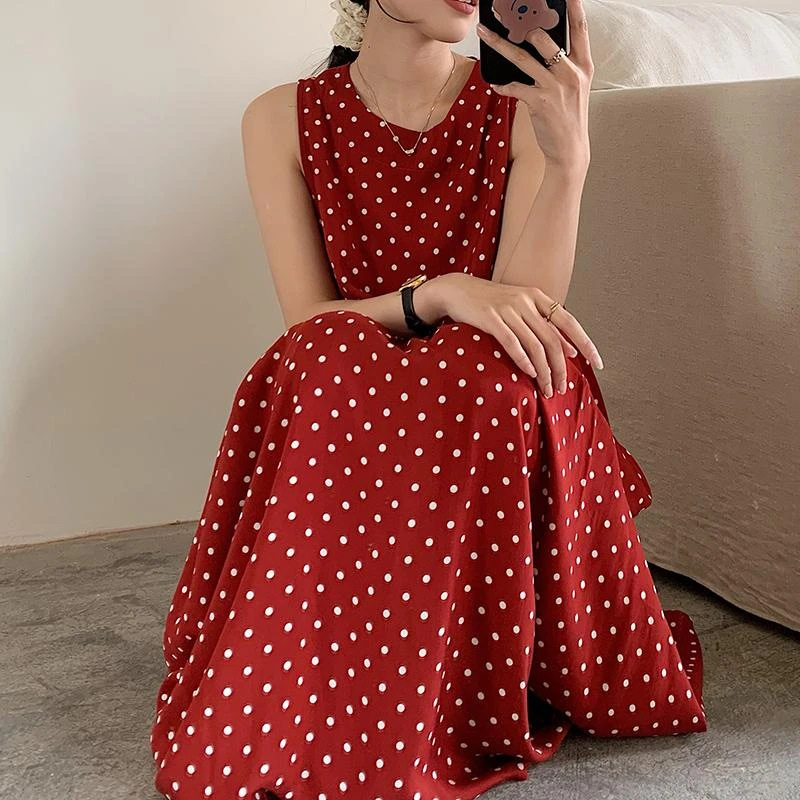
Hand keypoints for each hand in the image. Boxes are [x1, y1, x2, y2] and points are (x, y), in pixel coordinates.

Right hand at [416, 273, 603, 398]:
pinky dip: (523, 360)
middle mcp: (526, 301)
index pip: (570, 322)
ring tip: (547, 389)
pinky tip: (530, 374)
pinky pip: (512, 342)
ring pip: (535, 344)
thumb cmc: (491, 304)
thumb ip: (544, 326)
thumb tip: (571, 350)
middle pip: (553, 339)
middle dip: (561, 368)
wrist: (457, 290)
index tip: (598, 363)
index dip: (586, 344)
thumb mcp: (521, 310)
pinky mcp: (490, 318)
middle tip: (562, 388)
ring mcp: (508, 308)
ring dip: (544, 371)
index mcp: (538, 298)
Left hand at [476, 0, 593, 169]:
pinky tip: (495, 85)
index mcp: (583, 65)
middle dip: (523, 28)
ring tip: (486, 34)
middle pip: (544, 38)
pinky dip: (502, 86)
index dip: (573, 6)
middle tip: (508, 20)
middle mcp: (571, 72)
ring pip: (523, 58)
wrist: (570, 150)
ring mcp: (556, 87)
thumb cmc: (569, 117)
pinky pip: (514, 87)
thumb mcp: (575, 87)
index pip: (580, 28)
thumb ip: (563, 66)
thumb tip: (538, 46)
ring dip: (500, 45)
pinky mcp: (540, 102)